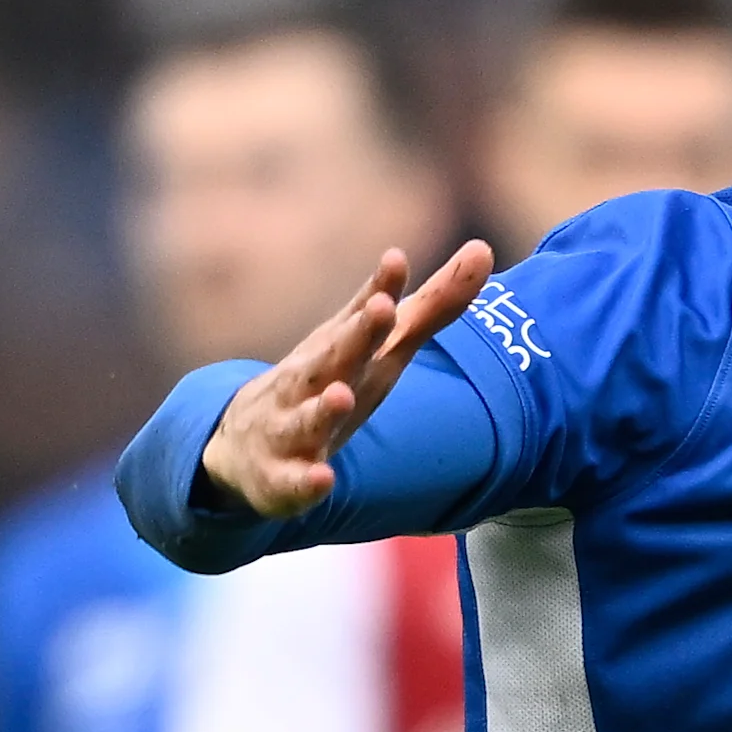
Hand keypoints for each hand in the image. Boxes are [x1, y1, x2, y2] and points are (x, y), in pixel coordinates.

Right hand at [199, 241, 495, 517]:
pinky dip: (305, 481)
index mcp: (342, 350)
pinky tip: (322, 479)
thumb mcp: (382, 348)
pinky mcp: (281, 479)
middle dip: (355, 333)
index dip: (380, 290)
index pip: (363, 316)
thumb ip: (432, 305)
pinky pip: (293, 482)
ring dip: (323, 408)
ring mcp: (292, 428)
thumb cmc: (331, 383)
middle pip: (334, 355)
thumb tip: (483, 249)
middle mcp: (314, 382)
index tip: (397, 259)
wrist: (248, 448)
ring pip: (306, 417)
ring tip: (342, 394)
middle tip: (383, 307)